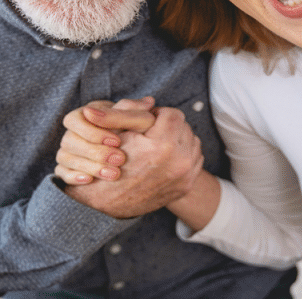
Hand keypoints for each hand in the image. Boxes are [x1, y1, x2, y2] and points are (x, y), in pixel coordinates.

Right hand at [55, 98, 155, 183]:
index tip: (117, 141)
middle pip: (69, 141)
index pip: (74, 120)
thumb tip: (124, 106)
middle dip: (95, 152)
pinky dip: (73, 177)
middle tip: (120, 159)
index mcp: (85, 114)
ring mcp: (69, 151)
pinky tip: (89, 180)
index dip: (92, 132)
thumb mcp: (139, 118)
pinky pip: (62, 173)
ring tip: (114, 173)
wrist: (139, 150)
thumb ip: (132, 112)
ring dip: (89, 166)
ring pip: (65, 157)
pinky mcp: (68, 169)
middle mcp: (74, 132)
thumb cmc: (138, 129)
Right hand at [61, 101, 204, 218]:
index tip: (146, 122)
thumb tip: (150, 99)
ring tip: (156, 146)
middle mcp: (180, 162)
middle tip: (150, 135)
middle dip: (168, 127)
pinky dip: (181, 155)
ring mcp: (185, 176)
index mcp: (163, 145)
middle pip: (184, 127)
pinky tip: (163, 158)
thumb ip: (133, 111)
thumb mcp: (115, 133)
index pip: (173, 114)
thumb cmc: (108, 163)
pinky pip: (194, 159)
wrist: (109, 203)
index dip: (157, 115)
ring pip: (191, 142)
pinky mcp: (186, 185)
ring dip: (177, 140)